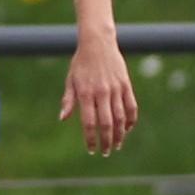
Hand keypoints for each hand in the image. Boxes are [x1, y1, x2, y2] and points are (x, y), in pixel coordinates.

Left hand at [60, 30, 139, 154]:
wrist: (98, 43)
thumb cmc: (81, 63)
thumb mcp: (71, 80)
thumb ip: (68, 100)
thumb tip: (63, 119)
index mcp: (86, 93)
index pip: (89, 123)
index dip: (91, 139)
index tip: (91, 149)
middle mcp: (101, 93)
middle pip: (106, 124)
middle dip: (106, 141)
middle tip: (106, 152)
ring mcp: (115, 89)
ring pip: (120, 118)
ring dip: (119, 134)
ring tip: (117, 145)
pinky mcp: (125, 85)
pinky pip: (131, 106)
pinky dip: (131, 120)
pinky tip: (128, 129)